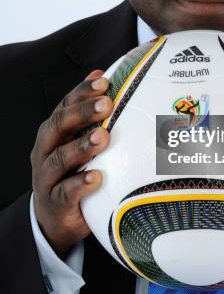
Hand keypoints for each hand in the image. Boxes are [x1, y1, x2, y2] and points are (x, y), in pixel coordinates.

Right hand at [31, 70, 112, 257]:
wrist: (54, 217)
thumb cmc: (71, 171)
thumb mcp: (76, 141)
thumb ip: (88, 114)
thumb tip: (103, 76)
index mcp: (54, 132)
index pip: (65, 105)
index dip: (82, 92)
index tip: (103, 82)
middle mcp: (46, 150)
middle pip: (59, 126)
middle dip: (83, 113)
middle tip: (107, 104)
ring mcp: (47, 177)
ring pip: (60, 158)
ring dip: (82, 146)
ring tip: (103, 137)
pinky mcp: (55, 203)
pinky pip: (66, 192)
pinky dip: (80, 184)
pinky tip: (97, 177)